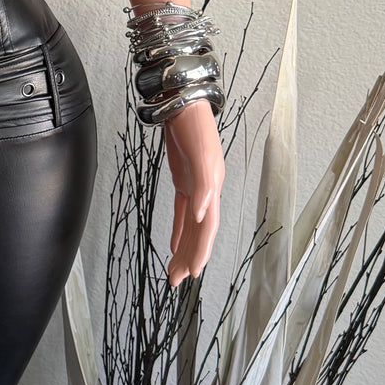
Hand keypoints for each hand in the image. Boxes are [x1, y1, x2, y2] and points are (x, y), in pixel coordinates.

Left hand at [162, 98, 223, 286]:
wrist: (183, 103)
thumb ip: (203, 186)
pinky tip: (172, 245)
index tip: (192, 273)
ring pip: (190, 226)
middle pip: (199, 233)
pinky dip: (178, 230)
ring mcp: (195, 186)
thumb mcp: (200, 155)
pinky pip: (181, 212)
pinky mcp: (183, 180)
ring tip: (173, 271)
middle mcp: (206, 191)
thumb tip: (200, 215)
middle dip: (189, 257)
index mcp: (212, 188)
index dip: (201, 251)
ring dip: (183, 249)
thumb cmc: (193, 126)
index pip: (207, 228)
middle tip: (175, 281)